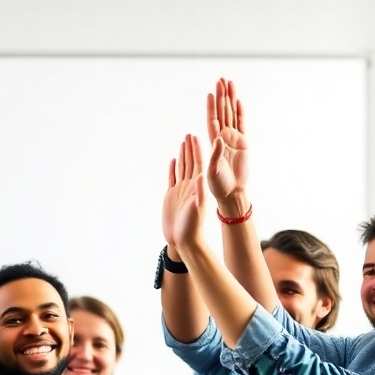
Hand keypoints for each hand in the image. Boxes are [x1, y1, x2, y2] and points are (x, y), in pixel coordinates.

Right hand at [161, 134, 207, 255]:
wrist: (184, 240)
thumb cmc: (192, 226)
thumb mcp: (197, 208)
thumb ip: (199, 192)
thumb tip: (202, 176)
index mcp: (197, 186)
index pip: (198, 163)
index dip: (197, 150)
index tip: (196, 136)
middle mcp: (189, 186)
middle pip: (190, 162)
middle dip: (190, 148)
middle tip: (189, 134)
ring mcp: (180, 190)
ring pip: (182, 168)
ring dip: (183, 155)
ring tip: (183, 142)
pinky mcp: (172, 196)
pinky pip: (172, 178)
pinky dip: (173, 169)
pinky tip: (174, 161)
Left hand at [206, 79, 248, 213]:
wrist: (231, 192)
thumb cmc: (218, 185)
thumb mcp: (213, 171)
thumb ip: (215, 155)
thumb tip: (218, 138)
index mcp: (214, 143)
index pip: (212, 120)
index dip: (212, 107)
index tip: (211, 93)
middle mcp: (222, 138)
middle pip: (222, 112)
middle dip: (222, 96)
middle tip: (221, 80)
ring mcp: (233, 139)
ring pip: (231, 114)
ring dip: (230, 99)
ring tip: (229, 83)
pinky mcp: (243, 143)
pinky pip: (241, 124)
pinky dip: (240, 112)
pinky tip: (238, 101)